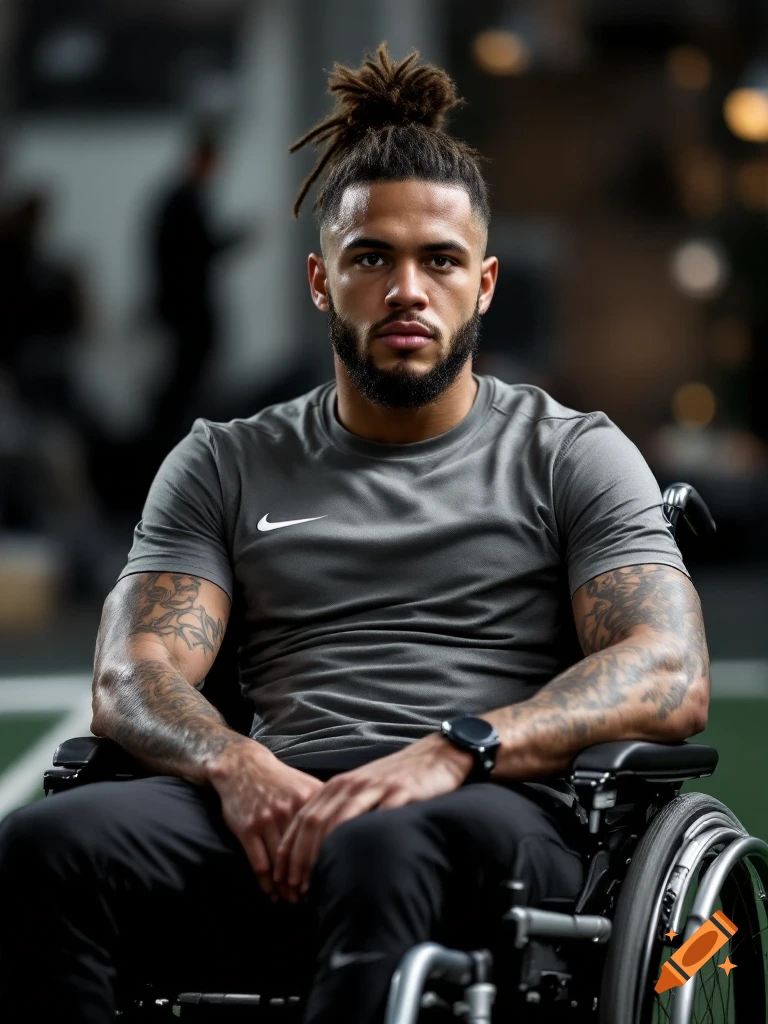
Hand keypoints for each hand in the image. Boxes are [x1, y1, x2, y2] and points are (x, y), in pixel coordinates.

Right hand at [208, 743, 324, 902]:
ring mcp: (266, 819)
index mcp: (308, 798)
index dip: (328, 860)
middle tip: (312, 897)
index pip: (323, 837)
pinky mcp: (247, 828)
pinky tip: (272, 894)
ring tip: (293, 899)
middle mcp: (289, 809)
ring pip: (281, 863)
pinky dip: (266, 884)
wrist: (244, 766)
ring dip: (287, 886)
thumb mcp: (306, 784)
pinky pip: (259, 864)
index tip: (333, 878)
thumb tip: (354, 821)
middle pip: (303, 854)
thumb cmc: (280, 780)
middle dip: (307, 879)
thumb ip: (327, 804)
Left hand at [272, 733, 472, 895]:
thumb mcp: (363, 790)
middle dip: (299, 858)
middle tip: (294, 888)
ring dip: (322, 852)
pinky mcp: (400, 793)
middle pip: (314, 822)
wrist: (435, 756)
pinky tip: (356, 862)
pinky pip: (377, 817)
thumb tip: (318, 850)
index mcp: (338, 785)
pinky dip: (361, 840)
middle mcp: (351, 785)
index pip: (303, 819)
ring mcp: (375, 788)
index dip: (289, 849)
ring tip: (316, 881)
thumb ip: (341, 811)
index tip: (282, 877)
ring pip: (338, 821)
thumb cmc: (397, 779)